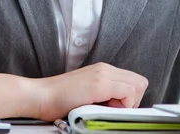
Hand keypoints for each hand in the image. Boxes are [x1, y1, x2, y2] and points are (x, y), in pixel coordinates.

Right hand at [32, 62, 148, 120]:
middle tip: (114, 109)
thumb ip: (103, 93)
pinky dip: (122, 105)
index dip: (130, 98)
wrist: (40, 95)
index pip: (133, 80)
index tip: (116, 109)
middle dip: (133, 100)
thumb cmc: (58, 99)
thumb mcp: (87, 93)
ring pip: (137, 85)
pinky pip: (128, 92)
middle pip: (140, 81)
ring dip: (127, 102)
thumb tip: (120, 106)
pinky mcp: (100, 83)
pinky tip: (104, 109)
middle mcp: (105, 69)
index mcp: (103, 70)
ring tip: (107, 109)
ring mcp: (103, 74)